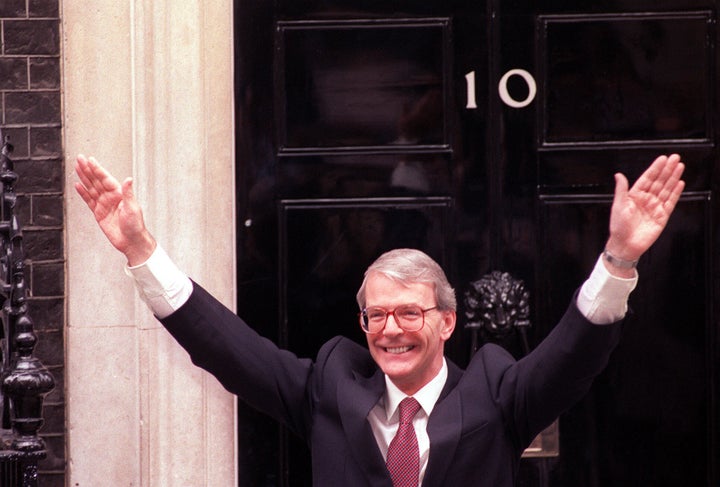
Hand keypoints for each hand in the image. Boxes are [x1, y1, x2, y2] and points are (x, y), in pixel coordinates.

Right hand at [75, 154, 155, 265]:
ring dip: (84, 178)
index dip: (97, 169)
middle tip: (80, 159)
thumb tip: (129, 179)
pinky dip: (83, 193)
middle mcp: (111, 197)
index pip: (106, 178)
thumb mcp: (133, 208)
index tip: (90, 160)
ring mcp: (104, 204)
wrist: (131, 241)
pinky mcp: (99, 213)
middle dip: (88, 169)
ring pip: (91, 188)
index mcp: (119, 194)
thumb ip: (128, 193)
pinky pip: (89, 200)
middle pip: (96, 180)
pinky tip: (78, 185)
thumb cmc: (136, 226)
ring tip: (77, 168)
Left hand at [604, 154, 684, 274]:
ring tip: (679, 166)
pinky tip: (680, 184)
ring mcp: (655, 207)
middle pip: (659, 181)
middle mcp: (646, 200)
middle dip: (667, 169)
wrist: (625, 245)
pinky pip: (670, 202)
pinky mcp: (662, 216)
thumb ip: (621, 189)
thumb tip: (619, 175)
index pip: (647, 178)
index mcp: (634, 196)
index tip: (662, 158)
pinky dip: (675, 193)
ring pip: (666, 189)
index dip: (655, 168)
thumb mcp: (618, 205)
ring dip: (673, 178)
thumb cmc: (618, 227)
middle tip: (675, 157)